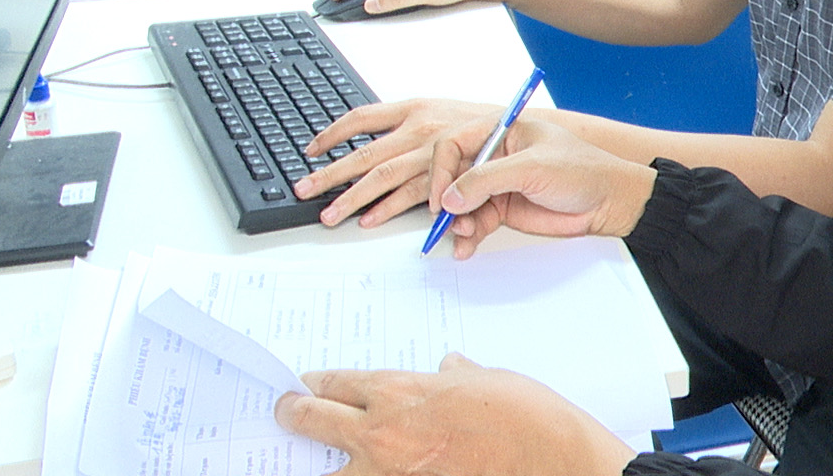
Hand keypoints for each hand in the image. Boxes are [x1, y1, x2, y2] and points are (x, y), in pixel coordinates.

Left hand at [274, 353, 637, 475]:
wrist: (548, 459)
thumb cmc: (521, 415)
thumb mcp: (484, 379)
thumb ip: (454, 375)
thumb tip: (446, 368)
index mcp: (399, 391)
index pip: (335, 383)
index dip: (315, 383)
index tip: (304, 385)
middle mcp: (381, 432)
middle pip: (313, 420)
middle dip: (293, 414)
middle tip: (284, 412)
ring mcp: (387, 474)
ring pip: (329, 470)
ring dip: (322, 462)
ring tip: (311, 459)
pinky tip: (360, 472)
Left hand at [294, 98, 502, 228]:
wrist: (543, 138)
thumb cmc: (499, 131)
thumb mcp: (456, 119)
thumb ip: (425, 138)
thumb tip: (392, 153)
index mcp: (418, 109)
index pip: (364, 117)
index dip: (334, 132)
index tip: (312, 147)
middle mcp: (422, 129)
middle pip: (366, 153)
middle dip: (332, 173)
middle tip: (305, 190)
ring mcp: (435, 155)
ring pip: (385, 178)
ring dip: (354, 199)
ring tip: (330, 215)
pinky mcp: (450, 180)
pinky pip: (413, 197)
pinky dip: (390, 210)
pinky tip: (369, 220)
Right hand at [429, 120, 657, 258]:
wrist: (609, 202)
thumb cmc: (581, 171)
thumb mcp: (532, 168)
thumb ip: (487, 179)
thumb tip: (450, 197)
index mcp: (501, 132)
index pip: (454, 145)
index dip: (442, 170)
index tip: (442, 197)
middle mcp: (495, 156)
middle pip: (453, 175)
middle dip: (447, 199)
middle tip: (447, 220)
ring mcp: (498, 184)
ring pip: (461, 203)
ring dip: (457, 221)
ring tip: (463, 235)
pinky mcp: (504, 209)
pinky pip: (475, 221)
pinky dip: (468, 235)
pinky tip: (466, 246)